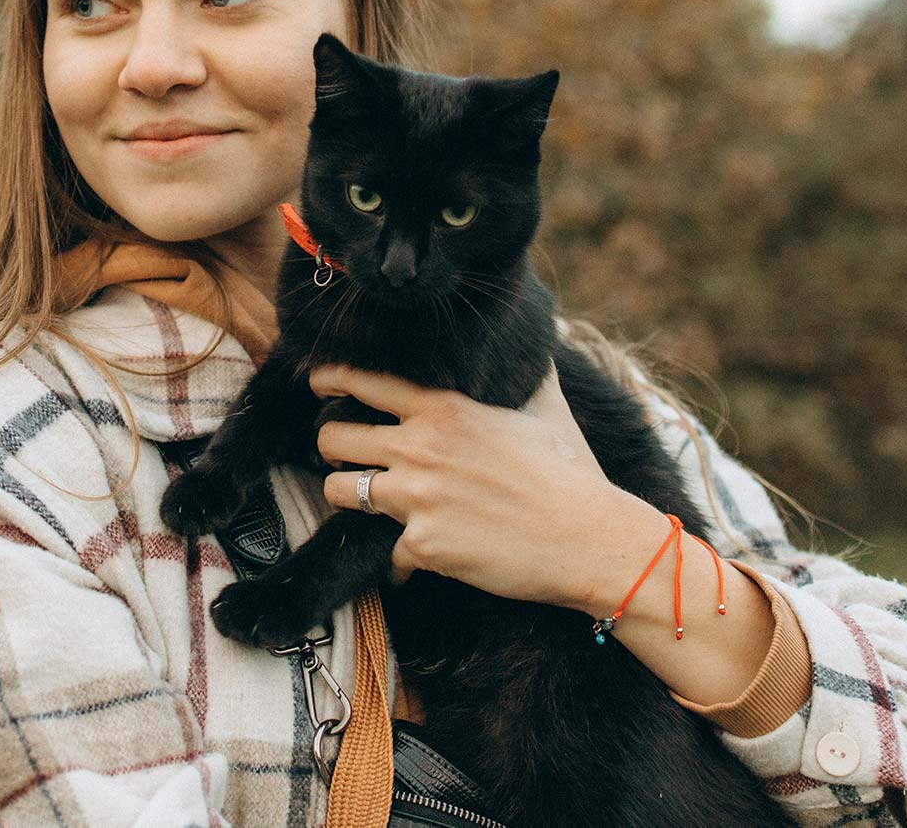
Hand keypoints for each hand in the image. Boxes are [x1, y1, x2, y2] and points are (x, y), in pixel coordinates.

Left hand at [312, 364, 645, 609]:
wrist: (588, 537)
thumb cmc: (570, 473)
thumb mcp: (546, 409)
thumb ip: (527, 376)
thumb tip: (537, 346)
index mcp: (445, 408)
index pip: (363, 381)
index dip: (329, 380)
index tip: (318, 385)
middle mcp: (421, 447)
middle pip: (332, 438)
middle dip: (331, 449)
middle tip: (346, 458)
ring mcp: (417, 498)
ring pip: (339, 491)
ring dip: (350, 498)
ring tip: (373, 505)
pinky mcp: (423, 545)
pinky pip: (388, 553)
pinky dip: (404, 560)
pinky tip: (424, 559)